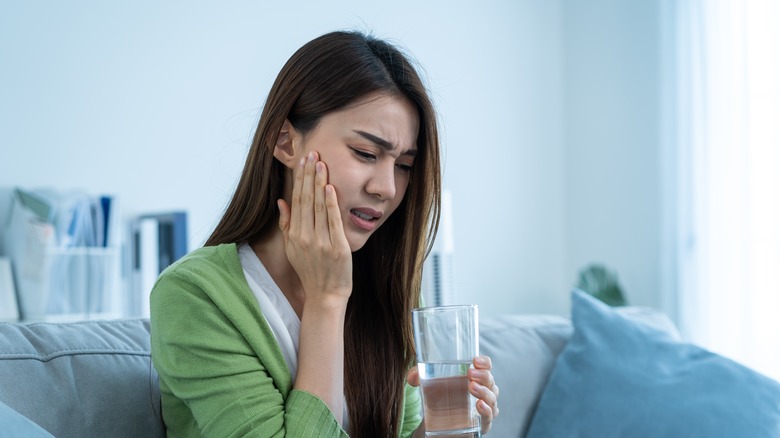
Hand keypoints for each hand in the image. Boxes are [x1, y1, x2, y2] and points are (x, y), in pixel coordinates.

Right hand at [277, 151, 351, 303]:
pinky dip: (330, 203)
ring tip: (321, 163)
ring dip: (319, 183)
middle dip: (309, 175)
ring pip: (318, 206)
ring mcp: (321, 242)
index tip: (303, 160)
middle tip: (312, 153)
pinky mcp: (337, 247)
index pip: (296, 200)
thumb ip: (287, 223)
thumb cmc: (311, 270)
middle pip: (306, 199)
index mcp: (294, 234)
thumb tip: (281, 200)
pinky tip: (330, 187)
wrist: (325, 294)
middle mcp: (305, 236)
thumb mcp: (293, 248)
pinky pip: (332, 221)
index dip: (300, 179)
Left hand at [406, 355, 499, 434]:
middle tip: (470, 373)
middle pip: (490, 381)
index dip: (485, 362)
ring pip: (492, 398)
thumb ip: (418, 377)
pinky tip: (479, 405)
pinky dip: (486, 410)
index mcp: (474, 378)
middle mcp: (483, 391)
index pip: (486, 366)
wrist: (437, 424)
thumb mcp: (428, 385)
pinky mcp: (481, 424)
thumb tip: (412, 377)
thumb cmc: (439, 399)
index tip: (475, 360)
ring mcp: (484, 408)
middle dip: (483, 376)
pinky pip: (489, 417)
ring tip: (471, 387)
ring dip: (484, 392)